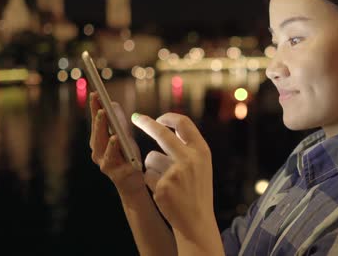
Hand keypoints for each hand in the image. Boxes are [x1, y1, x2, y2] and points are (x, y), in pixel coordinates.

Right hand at [89, 92, 144, 195]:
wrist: (134, 186)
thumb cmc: (129, 159)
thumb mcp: (125, 139)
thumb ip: (118, 124)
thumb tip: (113, 104)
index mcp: (99, 143)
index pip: (96, 122)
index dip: (94, 107)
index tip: (95, 92)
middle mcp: (98, 153)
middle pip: (96, 132)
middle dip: (97, 115)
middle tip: (98, 101)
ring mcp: (104, 163)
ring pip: (100, 145)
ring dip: (101, 129)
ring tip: (103, 115)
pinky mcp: (114, 173)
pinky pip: (112, 158)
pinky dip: (112, 147)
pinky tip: (115, 138)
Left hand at [132, 112, 216, 244]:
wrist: (196, 220)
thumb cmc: (196, 190)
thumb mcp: (201, 165)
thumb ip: (187, 147)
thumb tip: (166, 127)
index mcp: (202, 151)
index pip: (184, 123)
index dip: (169, 118)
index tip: (158, 118)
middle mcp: (190, 159)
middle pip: (162, 133)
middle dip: (146, 123)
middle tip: (136, 118)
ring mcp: (176, 172)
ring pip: (151, 157)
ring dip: (153, 167)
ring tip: (167, 182)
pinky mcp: (163, 185)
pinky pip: (147, 174)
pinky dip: (151, 181)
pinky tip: (163, 192)